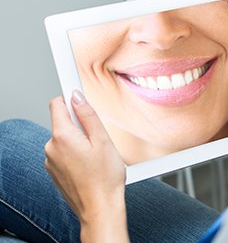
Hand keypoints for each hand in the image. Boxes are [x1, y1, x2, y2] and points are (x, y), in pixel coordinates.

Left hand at [45, 91, 129, 242]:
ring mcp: (51, 161)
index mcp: (62, 136)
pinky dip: (75, 154)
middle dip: (79, 124)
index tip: (76, 91)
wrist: (100, 208)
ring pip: (64, 139)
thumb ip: (88, 115)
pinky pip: (64, 153)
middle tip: (98, 137)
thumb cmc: (105, 178)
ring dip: (78, 141)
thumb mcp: (103, 140)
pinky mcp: (54, 172)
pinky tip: (89, 165)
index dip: (70, 96)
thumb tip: (77, 97)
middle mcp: (51, 147)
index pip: (57, 104)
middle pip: (63, 122)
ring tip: (96, 155)